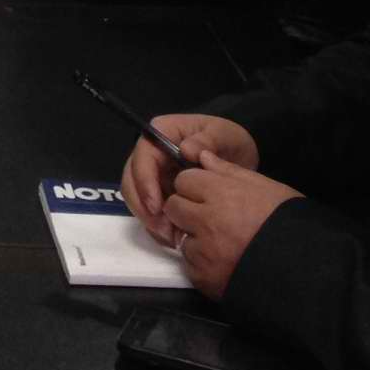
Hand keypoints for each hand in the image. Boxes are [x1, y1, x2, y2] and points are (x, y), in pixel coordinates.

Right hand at [119, 113, 260, 244]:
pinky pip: (149, 209)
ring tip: (170, 236)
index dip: (144, 181)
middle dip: (142, 206)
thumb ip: (208, 139)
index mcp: (162, 132)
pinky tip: (173, 237)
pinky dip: (157, 224)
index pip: (142, 156)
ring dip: (148, 218)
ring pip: (136, 197)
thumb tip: (185, 149)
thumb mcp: (224, 134)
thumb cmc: (229, 140)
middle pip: (131, 178)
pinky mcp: (159, 190)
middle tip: (162, 228)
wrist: (238, 158)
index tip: (157, 206)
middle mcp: (151, 152)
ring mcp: (153, 172)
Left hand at [162, 151, 301, 298]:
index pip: (184, 180)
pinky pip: (190, 264)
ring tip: (222, 243)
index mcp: (221, 193)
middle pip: (174, 206)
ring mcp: (204, 251)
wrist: (306, 269)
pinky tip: (224, 262)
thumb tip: (203, 156)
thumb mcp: (265, 187)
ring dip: (195, 238)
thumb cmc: (288, 221)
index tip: (207, 194)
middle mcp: (207, 220)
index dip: (195, 186)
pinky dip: (202, 263)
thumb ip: (228, 171)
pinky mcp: (204, 277)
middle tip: (210, 218)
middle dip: (187, 209)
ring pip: (181, 236)